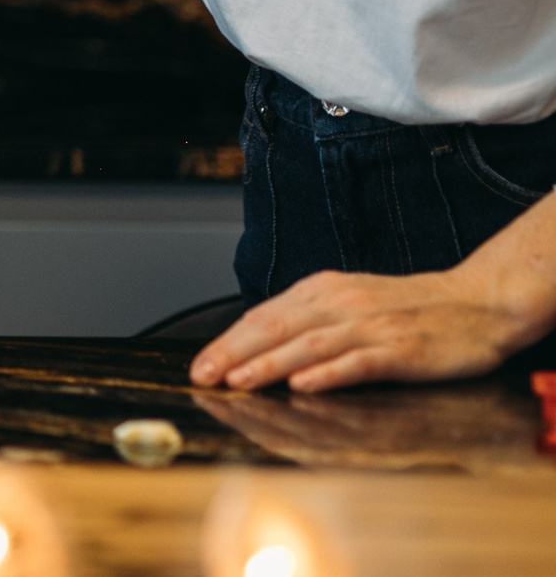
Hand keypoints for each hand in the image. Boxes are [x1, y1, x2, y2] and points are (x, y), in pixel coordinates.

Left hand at [190, 262, 547, 392]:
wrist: (477, 302)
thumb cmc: (410, 307)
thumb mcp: (350, 302)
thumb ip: (309, 319)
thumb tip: (259, 343)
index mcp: (323, 290)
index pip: (263, 316)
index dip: (227, 342)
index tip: (199, 365)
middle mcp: (341, 304)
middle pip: (276, 328)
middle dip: (234, 353)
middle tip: (204, 376)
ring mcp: (371, 325)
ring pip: (309, 344)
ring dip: (270, 363)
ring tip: (240, 381)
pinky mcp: (402, 348)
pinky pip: (359, 361)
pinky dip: (329, 373)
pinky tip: (305, 385)